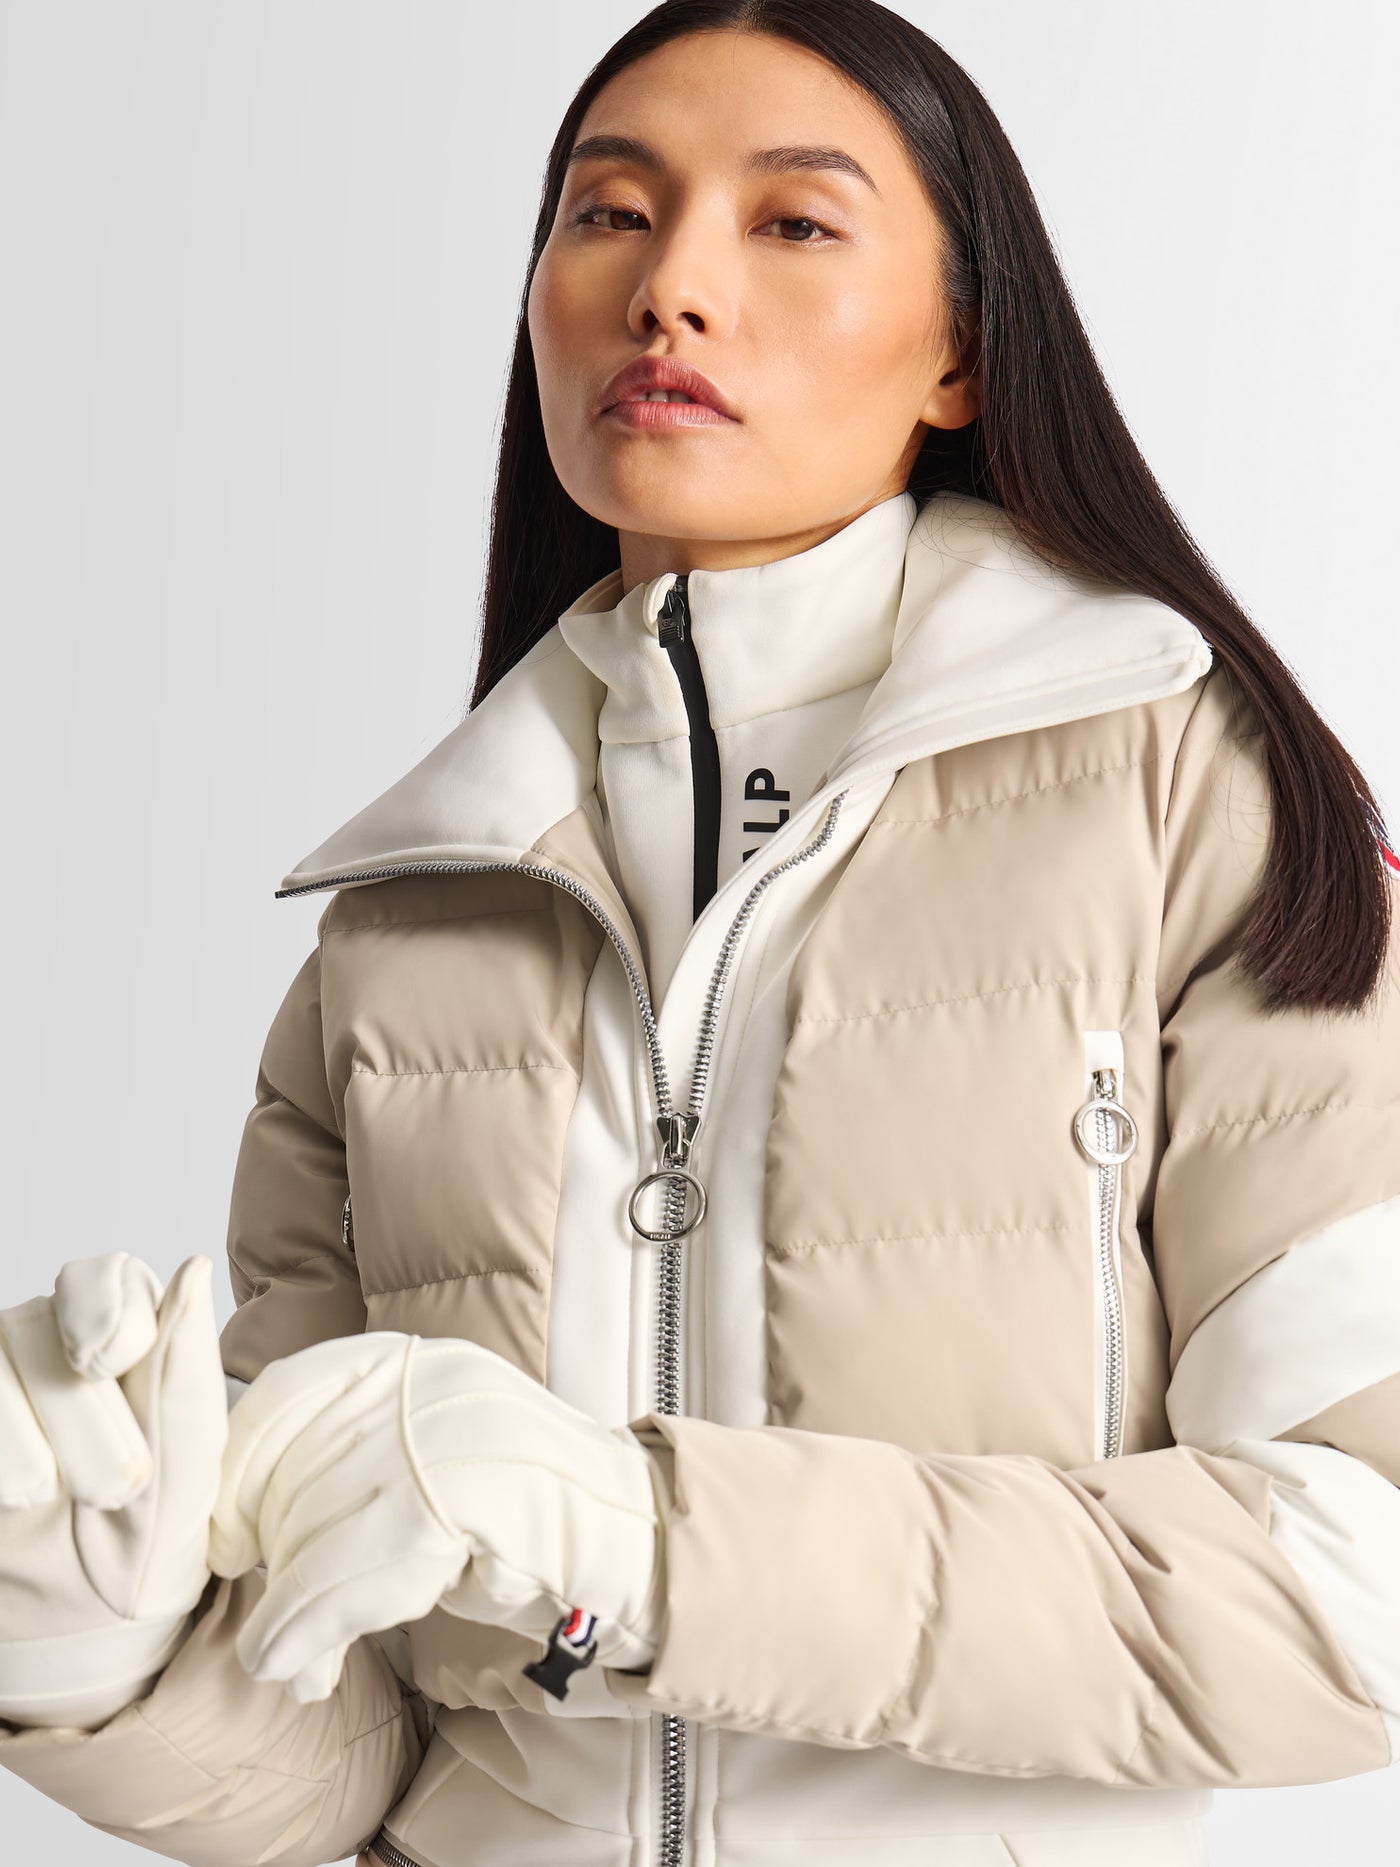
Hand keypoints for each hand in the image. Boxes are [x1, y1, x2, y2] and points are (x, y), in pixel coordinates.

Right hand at [0, 1253, 227, 1726]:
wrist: (77, 1644)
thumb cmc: (143, 1550)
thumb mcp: (180, 1483)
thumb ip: (183, 1383)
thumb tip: (190, 1270)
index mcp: (124, 1341)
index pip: (106, 1278)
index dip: (102, 1310)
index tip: (105, 1362)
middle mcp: (43, 1350)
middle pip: (33, 1324)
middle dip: (75, 1408)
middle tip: (112, 1490)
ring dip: (14, 1435)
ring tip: (40, 1500)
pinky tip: (11, 1503)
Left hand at [207, 1331, 666, 1703]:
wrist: (628, 1535)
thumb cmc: (523, 1505)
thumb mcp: (431, 1450)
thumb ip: (355, 1458)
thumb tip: (245, 1515)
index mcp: (413, 1362)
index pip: (286, 1395)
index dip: (242, 1469)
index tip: (228, 1530)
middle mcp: (424, 1388)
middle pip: (294, 1475)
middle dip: (271, 1559)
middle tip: (271, 1623)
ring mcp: (445, 1441)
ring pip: (314, 1536)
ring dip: (290, 1617)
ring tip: (296, 1660)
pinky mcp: (457, 1508)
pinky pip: (350, 1581)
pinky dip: (315, 1633)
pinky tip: (311, 1670)